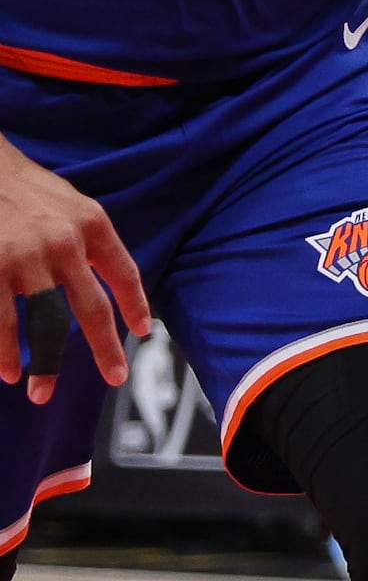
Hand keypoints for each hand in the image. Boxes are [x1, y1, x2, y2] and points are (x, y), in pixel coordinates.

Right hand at [1, 142, 147, 398]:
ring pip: (41, 323)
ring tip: (40, 391)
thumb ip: (91, 241)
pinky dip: (3, 349)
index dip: (135, 304)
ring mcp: (23, 258)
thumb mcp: (72, 202)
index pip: (123, 272)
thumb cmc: (26, 189)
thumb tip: (106, 282)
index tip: (142, 331)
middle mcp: (62, 243)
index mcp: (91, 224)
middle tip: (115, 377)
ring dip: (43, 363)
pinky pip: (0, 319)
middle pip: (89, 309)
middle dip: (104, 348)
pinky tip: (6, 369)